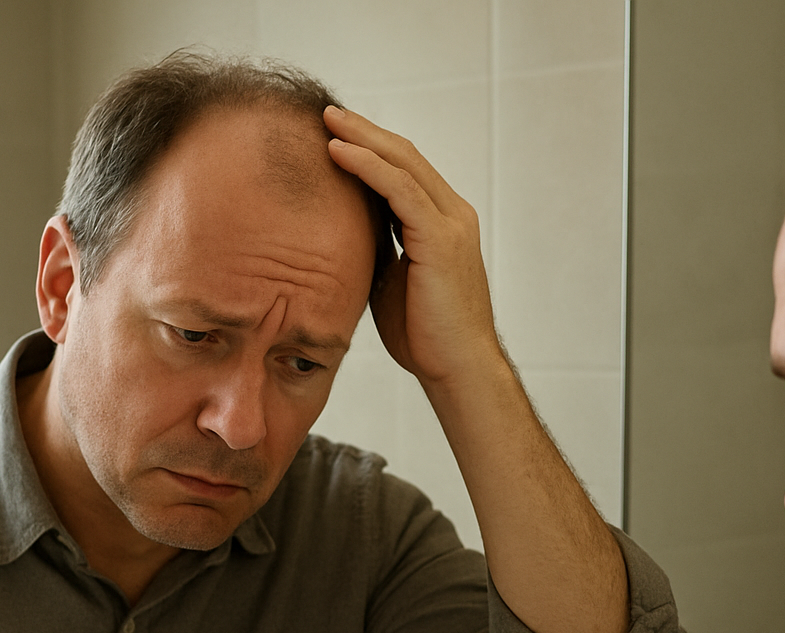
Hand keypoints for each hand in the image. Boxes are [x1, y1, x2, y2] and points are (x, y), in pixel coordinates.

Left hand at [324, 106, 501, 388]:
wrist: (457, 368)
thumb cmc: (425, 336)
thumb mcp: (392, 282)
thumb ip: (378, 250)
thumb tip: (344, 234)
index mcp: (443, 225)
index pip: (405, 171)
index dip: (371, 149)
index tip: (335, 135)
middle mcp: (453, 215)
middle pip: (405, 156)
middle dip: (365, 131)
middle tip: (327, 112)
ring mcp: (450, 223)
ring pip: (403, 163)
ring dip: (362, 138)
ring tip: (327, 120)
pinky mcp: (441, 238)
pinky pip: (400, 188)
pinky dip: (368, 166)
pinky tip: (339, 152)